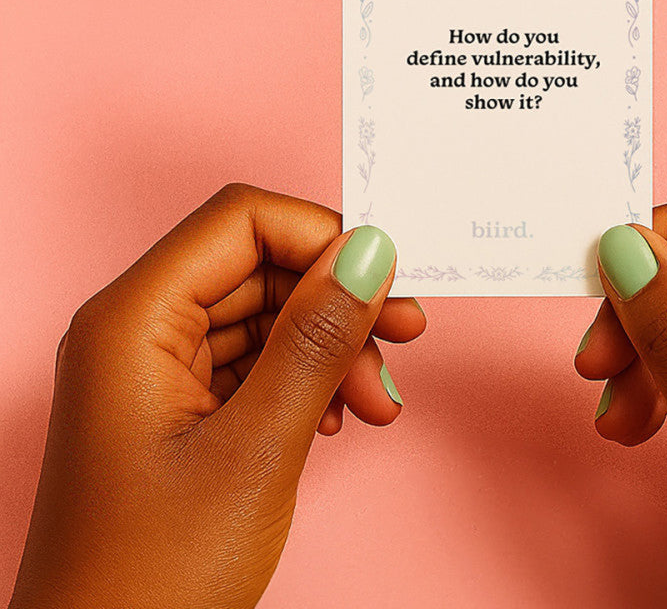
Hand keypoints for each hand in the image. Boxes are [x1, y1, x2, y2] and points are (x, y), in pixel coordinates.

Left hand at [10, 183, 424, 608]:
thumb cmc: (151, 581)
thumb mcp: (257, 448)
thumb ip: (317, 339)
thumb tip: (370, 253)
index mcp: (132, 320)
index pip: (241, 221)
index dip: (321, 237)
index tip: (385, 280)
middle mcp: (136, 330)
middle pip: (258, 267)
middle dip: (337, 302)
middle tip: (405, 337)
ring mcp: (154, 371)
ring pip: (264, 316)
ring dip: (330, 349)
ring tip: (376, 402)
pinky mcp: (175, 408)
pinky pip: (253, 362)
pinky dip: (305, 381)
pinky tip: (337, 419)